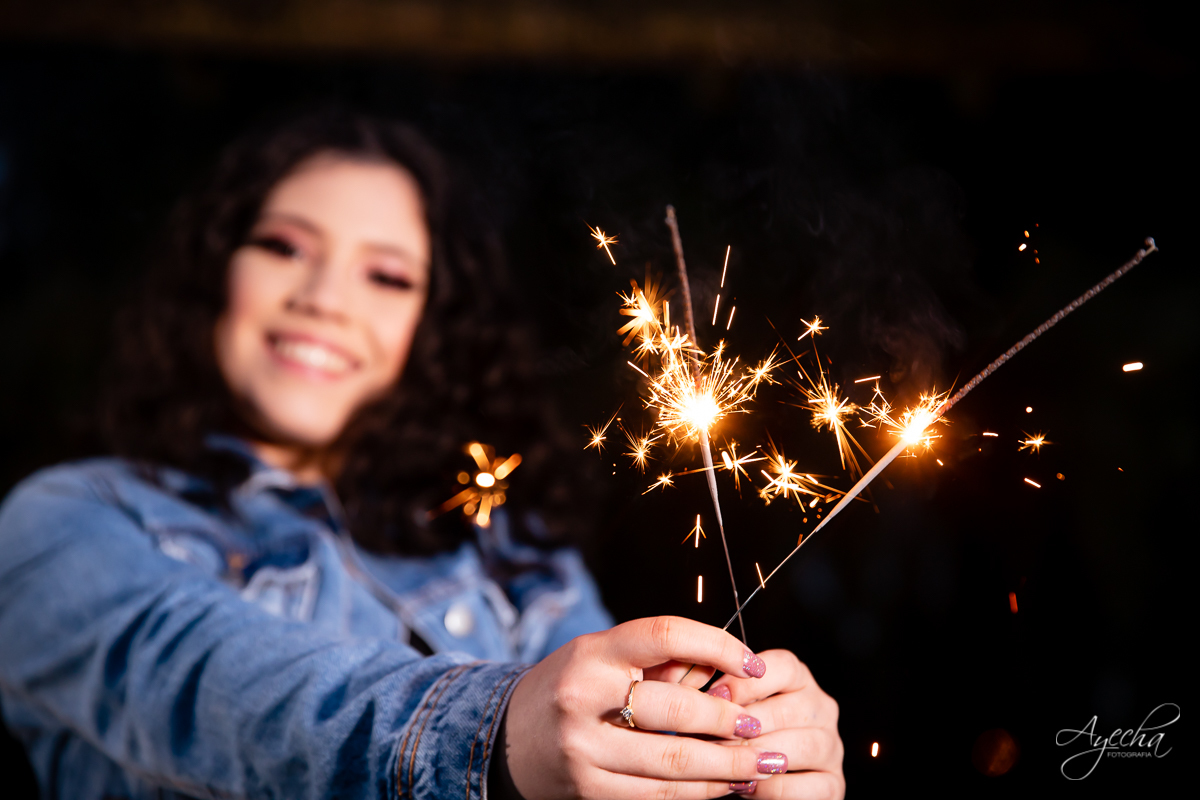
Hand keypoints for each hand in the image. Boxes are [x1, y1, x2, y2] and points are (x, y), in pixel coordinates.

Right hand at [502, 616, 786, 799]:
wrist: (507, 737)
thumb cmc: (572, 688)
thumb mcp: (601, 658)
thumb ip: (657, 661)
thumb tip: (731, 669)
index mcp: (591, 652)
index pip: (664, 635)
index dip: (717, 646)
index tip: (754, 663)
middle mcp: (582, 697)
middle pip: (674, 708)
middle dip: (729, 719)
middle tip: (762, 726)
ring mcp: (583, 749)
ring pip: (672, 760)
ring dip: (728, 765)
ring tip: (764, 763)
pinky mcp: (588, 791)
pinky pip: (657, 795)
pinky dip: (699, 792)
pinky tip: (727, 786)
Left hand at [704, 650, 844, 798]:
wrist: (751, 777)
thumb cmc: (735, 736)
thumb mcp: (729, 709)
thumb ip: (720, 694)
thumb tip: (693, 685)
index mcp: (799, 680)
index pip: (784, 666)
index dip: (747, 681)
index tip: (715, 695)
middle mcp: (821, 708)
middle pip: (790, 708)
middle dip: (747, 725)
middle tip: (713, 737)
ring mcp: (831, 746)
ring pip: (804, 745)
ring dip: (760, 755)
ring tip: (727, 762)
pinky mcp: (834, 784)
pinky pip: (810, 786)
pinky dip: (774, 788)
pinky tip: (747, 785)